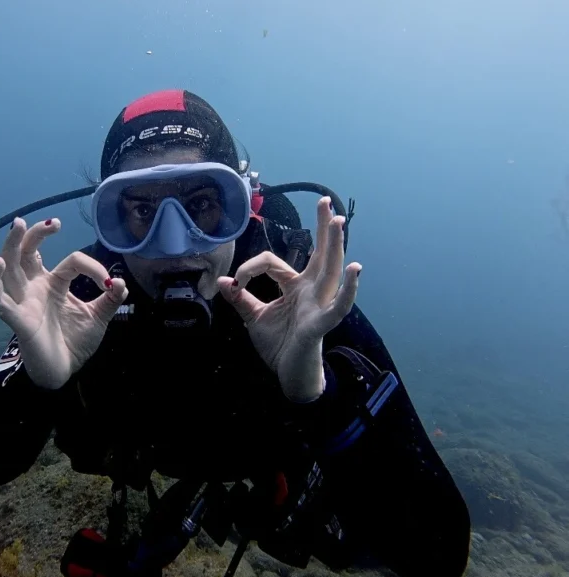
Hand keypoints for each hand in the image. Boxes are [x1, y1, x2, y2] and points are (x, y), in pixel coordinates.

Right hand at [0, 217, 127, 389]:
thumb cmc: (74, 343)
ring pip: (10, 268)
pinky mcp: (16, 319)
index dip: (91, 266)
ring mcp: (24, 301)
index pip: (70, 262)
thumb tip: (120, 281)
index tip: (107, 282)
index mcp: (54, 284)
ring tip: (18, 225)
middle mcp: (35, 288)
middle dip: (34, 234)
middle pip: (26, 253)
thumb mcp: (98, 318)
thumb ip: (109, 300)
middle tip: (50, 222)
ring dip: (11, 245)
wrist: (64, 372)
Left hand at [217, 197, 360, 401]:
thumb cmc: (278, 345)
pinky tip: (355, 269)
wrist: (288, 375)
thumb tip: (221, 280)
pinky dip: (348, 289)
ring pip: (330, 271)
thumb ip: (240, 299)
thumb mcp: (254, 317)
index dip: (249, 268)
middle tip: (326, 201)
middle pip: (319, 254)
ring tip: (339, 222)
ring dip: (335, 246)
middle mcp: (311, 290)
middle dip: (323, 228)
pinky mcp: (322, 322)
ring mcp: (319, 304)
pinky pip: (338, 305)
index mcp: (295, 286)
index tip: (235, 281)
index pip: (272, 262)